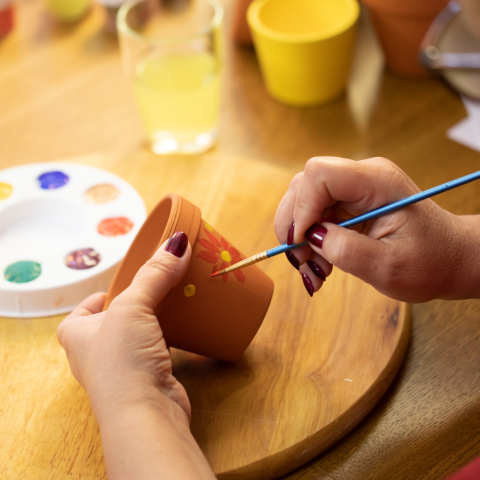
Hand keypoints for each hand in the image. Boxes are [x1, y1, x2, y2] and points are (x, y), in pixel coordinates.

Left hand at [58, 232, 216, 479]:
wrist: (145, 413)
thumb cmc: (122, 359)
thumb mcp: (133, 306)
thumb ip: (155, 273)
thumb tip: (177, 241)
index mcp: (76, 335)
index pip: (83, 309)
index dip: (101, 295)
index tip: (124, 283)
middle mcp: (95, 353)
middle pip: (114, 320)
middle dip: (135, 304)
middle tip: (157, 286)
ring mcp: (122, 368)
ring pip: (137, 335)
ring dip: (154, 321)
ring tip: (173, 302)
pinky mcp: (147, 378)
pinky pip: (156, 349)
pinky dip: (168, 337)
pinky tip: (183, 328)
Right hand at [275, 156, 471, 302]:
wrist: (449, 260)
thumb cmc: (430, 262)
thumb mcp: (388, 266)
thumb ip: (345, 250)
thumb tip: (309, 236)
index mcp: (377, 182)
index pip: (319, 174)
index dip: (301, 207)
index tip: (301, 243)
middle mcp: (362, 177)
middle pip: (304, 186)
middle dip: (294, 225)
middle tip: (302, 262)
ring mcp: (354, 189)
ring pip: (304, 202)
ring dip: (300, 237)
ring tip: (314, 270)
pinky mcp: (348, 203)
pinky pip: (315, 215)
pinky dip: (309, 241)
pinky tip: (320, 265)